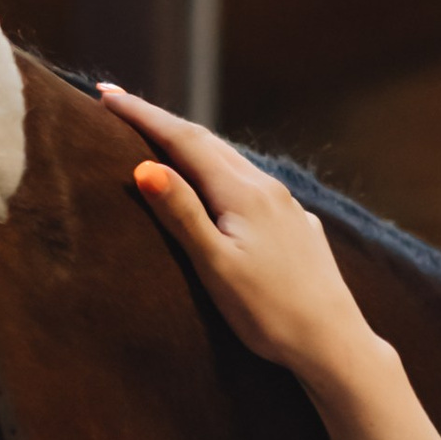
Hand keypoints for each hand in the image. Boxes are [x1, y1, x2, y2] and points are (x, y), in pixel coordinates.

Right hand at [100, 85, 377, 392]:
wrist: (334, 344)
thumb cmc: (269, 314)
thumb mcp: (215, 266)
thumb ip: (182, 214)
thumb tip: (145, 166)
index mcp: (242, 192)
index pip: (183, 139)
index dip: (142, 115)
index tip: (106, 95)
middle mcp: (268, 188)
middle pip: (208, 143)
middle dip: (162, 122)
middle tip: (120, 104)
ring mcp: (287, 206)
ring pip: (232, 162)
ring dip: (193, 145)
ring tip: (161, 137)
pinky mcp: (298, 227)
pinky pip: (252, 186)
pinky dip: (222, 173)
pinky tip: (218, 185)